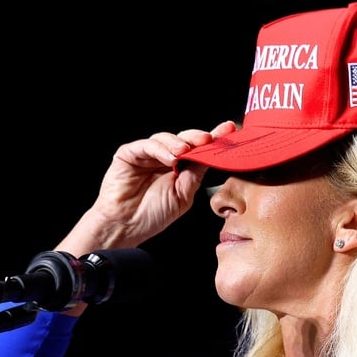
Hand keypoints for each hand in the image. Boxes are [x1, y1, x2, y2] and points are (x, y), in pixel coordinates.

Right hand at [59, 120, 237, 252]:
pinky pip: (146, 145)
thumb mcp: (183, 196)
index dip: (214, 139)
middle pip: (184, 139)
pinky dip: (159, 149)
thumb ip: (194, 175)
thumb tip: (210, 157)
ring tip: (185, 151)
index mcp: (180, 168)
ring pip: (166, 138)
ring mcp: (147, 154)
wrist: (126, 226)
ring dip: (178, 143)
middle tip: (209, 139)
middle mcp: (165, 158)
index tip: (230, 130)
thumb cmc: (152, 214)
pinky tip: (169, 157)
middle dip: (198, 137)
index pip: (199, 150)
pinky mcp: (129, 154)